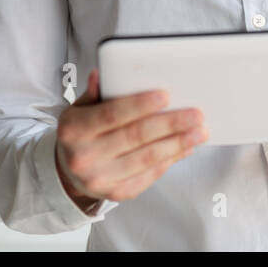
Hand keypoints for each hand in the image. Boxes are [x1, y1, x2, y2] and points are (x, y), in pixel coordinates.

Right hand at [55, 68, 206, 207]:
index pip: (112, 114)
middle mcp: (84, 156)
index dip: (140, 105)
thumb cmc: (80, 134)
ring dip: (177, 144)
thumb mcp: (79, 109)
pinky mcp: (118, 193)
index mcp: (74, 130)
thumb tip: (104, 73)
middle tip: (195, 115)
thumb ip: (95, 92)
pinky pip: (149, 175)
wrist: (69, 172)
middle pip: (135, 137)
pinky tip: (184, 147)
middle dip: (170, 124)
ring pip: (147, 158)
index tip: (166, 96)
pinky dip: (170, 159)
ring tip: (198, 131)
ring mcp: (101, 178)